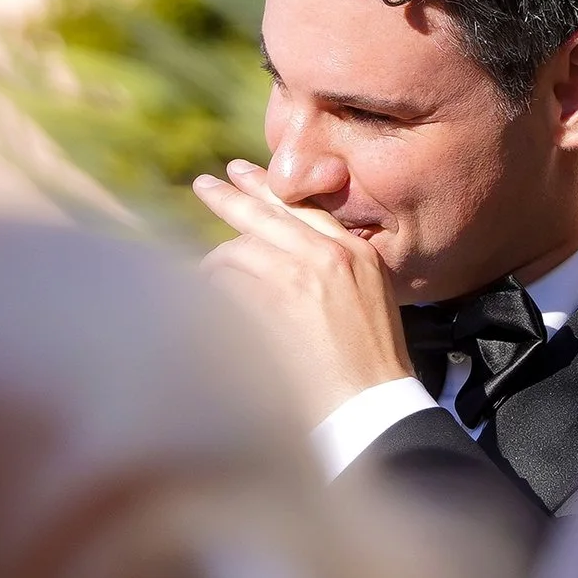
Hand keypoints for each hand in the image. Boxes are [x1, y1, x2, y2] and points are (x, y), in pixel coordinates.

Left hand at [194, 160, 413, 423]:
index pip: (306, 207)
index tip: (245, 174)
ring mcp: (301, 277)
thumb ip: (339, 270)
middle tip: (204, 185)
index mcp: (357, 252)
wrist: (375, 403)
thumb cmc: (373, 364)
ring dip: (216, 262)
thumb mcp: (370, 300)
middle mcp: (330, 255)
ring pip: (240, 250)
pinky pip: (230, 284)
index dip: (270, 188)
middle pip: (267, 214)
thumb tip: (294, 258)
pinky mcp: (275, 305)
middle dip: (230, 197)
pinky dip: (214, 291)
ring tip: (203, 273)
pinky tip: (204, 298)